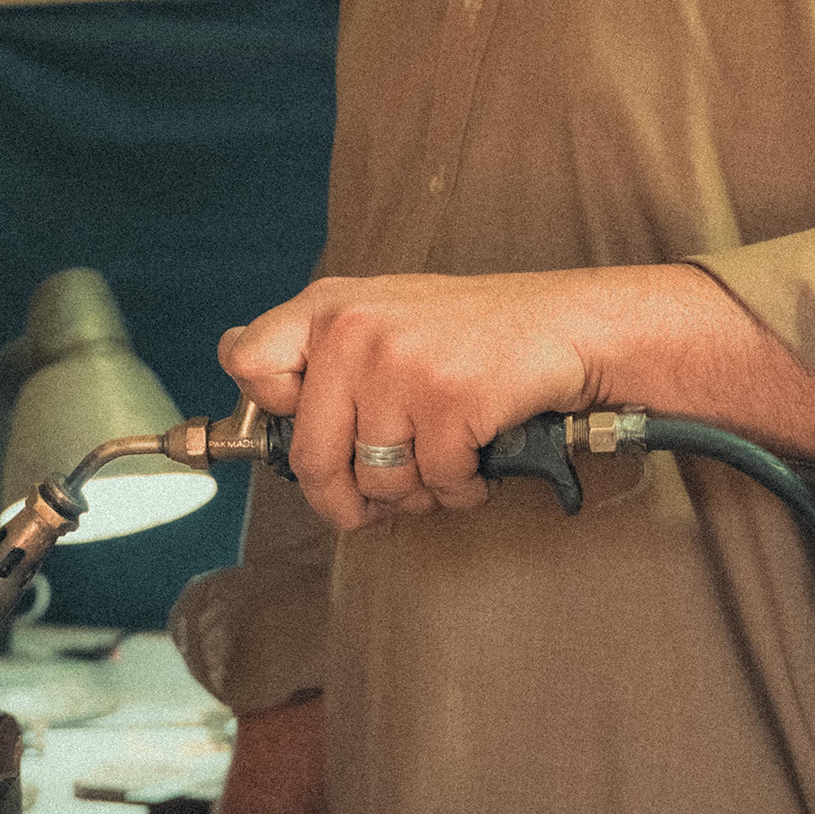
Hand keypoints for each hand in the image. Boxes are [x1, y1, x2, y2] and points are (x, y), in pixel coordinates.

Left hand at [219, 272, 597, 531]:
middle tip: (372, 506)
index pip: (245, 362)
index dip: (271, 414)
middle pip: (309, 456)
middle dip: (344, 500)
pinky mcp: (447, 399)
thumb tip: (257, 409)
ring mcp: (399, 364)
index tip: (306, 430)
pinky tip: (476, 461)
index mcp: (329, 306)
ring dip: (414, 494)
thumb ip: (325, 359)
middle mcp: (353, 329)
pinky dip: (461, 490)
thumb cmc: (476, 334)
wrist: (568, 325)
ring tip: (442, 466)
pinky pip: (435, 484)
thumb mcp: (384, 319)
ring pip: (376, 481)